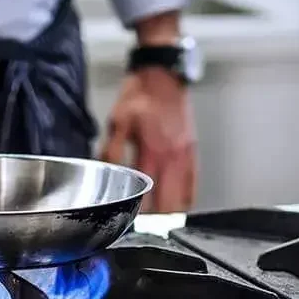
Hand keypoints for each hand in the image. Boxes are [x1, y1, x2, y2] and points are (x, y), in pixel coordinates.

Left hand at [99, 67, 196, 212]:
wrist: (162, 76)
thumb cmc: (139, 96)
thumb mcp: (117, 121)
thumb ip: (111, 150)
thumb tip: (106, 173)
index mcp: (152, 151)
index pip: (149, 196)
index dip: (139, 213)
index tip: (129, 219)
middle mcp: (173, 157)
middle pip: (170, 205)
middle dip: (156, 219)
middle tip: (141, 223)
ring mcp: (185, 155)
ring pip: (184, 199)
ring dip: (170, 211)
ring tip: (155, 217)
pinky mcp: (192, 151)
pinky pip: (192, 185)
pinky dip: (184, 198)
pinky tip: (173, 203)